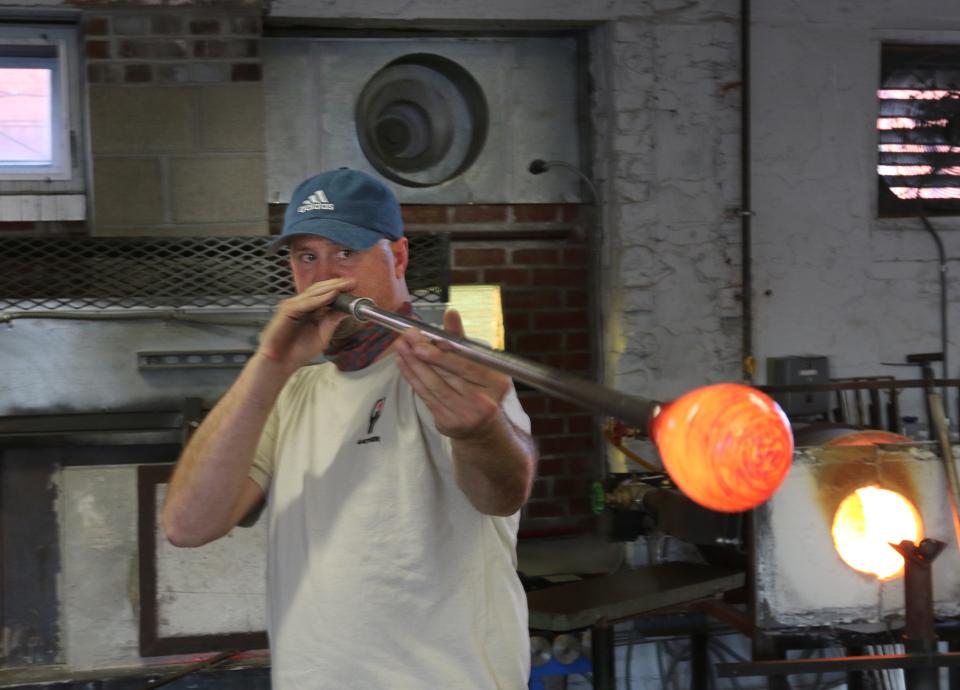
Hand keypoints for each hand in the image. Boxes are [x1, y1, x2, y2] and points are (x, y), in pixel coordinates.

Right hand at [257, 277, 356, 370]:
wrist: (281, 363)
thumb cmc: (298, 351)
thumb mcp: (322, 334)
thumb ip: (333, 320)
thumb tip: (348, 310)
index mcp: (309, 308)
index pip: (324, 293)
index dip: (339, 288)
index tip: (354, 285)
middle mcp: (301, 304)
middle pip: (319, 289)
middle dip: (337, 285)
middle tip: (353, 281)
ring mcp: (293, 306)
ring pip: (314, 293)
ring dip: (330, 288)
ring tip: (345, 285)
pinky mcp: (287, 310)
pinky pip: (306, 303)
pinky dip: (320, 299)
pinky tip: (332, 295)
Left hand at [394, 309, 510, 439]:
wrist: (483, 429)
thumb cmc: (480, 388)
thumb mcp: (479, 364)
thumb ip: (462, 340)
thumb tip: (451, 313)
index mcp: (496, 382)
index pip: (467, 363)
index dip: (444, 349)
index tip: (425, 334)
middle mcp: (483, 401)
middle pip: (448, 374)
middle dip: (424, 353)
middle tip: (408, 337)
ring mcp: (465, 414)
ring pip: (434, 385)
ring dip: (414, 364)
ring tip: (401, 347)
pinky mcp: (448, 423)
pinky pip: (426, 396)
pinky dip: (413, 378)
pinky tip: (403, 364)